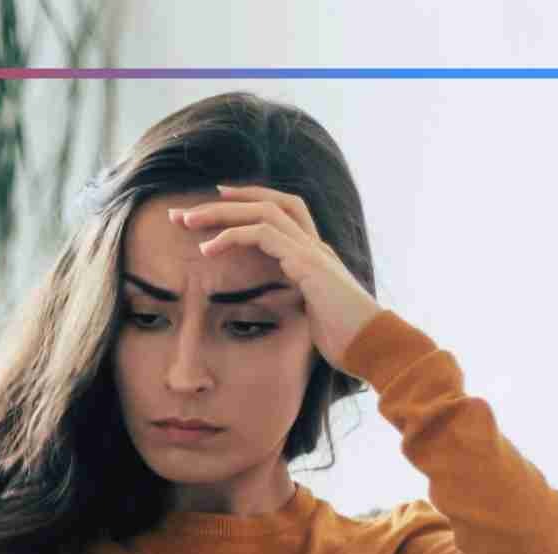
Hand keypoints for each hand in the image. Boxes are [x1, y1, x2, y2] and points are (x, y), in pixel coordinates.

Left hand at [172, 183, 382, 373]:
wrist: (374, 347)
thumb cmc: (344, 339)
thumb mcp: (311, 315)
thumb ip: (295, 302)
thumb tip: (276, 311)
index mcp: (315, 254)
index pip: (283, 210)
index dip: (250, 201)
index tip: (216, 201)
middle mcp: (315, 245)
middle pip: (270, 202)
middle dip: (225, 203)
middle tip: (183, 211)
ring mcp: (313, 251)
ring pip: (264, 211)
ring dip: (221, 213)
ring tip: (187, 222)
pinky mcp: (308, 263)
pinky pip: (264, 234)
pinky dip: (232, 236)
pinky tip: (207, 249)